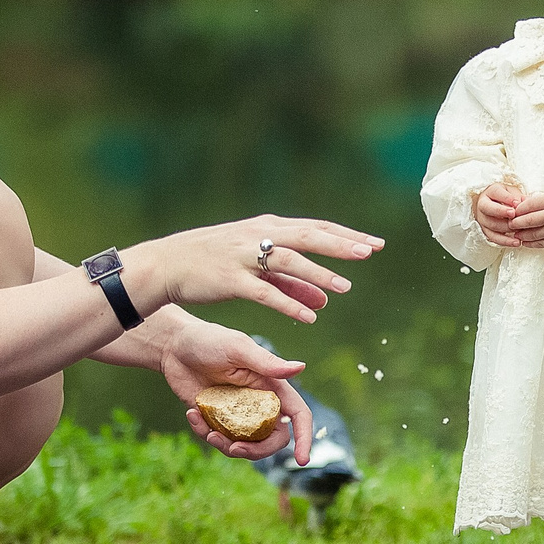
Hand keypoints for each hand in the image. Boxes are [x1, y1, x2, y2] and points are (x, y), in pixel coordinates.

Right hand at [128, 216, 381, 324]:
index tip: (375, 244)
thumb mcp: (256, 268)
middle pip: (307, 236)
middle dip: (340, 244)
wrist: (168, 265)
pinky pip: (264, 291)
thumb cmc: (214, 263)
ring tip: (344, 289)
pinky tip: (308, 316)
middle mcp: (258, 236)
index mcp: (267, 228)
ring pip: (287, 261)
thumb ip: (292, 283)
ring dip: (317, 274)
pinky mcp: (229, 279)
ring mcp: (243, 256)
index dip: (346, 235)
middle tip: (370, 251)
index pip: (315, 228)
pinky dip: (287, 302)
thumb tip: (326, 300)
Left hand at [160, 318, 313, 461]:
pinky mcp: (217, 420)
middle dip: (256, 451)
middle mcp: (259, 403)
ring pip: (245, 445)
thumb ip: (267, 362)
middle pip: (273, 440)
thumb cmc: (209, 340)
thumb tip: (301, 367)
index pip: (298, 415)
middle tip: (234, 448)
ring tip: (208, 433)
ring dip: (227, 447)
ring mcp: (238, 415)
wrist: (174, 347)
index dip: (304, 437)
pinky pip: (218, 439)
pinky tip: (191, 415)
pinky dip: (205, 434)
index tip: (302, 460)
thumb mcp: (237, 348)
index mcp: (272, 386)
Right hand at [474, 182, 525, 248]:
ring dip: (506, 228)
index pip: (496, 192)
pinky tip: (516, 242)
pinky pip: (494, 238)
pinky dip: (505, 241)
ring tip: (519, 230)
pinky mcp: (486, 231)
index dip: (506, 198)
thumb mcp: (513, 192)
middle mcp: (483, 205)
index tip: (517, 203)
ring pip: (491, 224)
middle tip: (514, 215)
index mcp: (490, 192)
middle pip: (489, 209)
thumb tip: (525, 202)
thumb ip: (519, 197)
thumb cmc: (507, 198)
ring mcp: (483, 219)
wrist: (497, 206)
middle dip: (501, 212)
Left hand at [503, 191, 543, 249]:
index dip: (518, 208)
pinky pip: (540, 244)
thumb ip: (541, 200)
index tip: (513, 211)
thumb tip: (522, 202)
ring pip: (533, 234)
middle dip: (516, 222)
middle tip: (510, 223)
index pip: (530, 204)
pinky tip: (525, 241)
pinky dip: (530, 243)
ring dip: (521, 234)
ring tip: (516, 233)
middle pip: (529, 220)